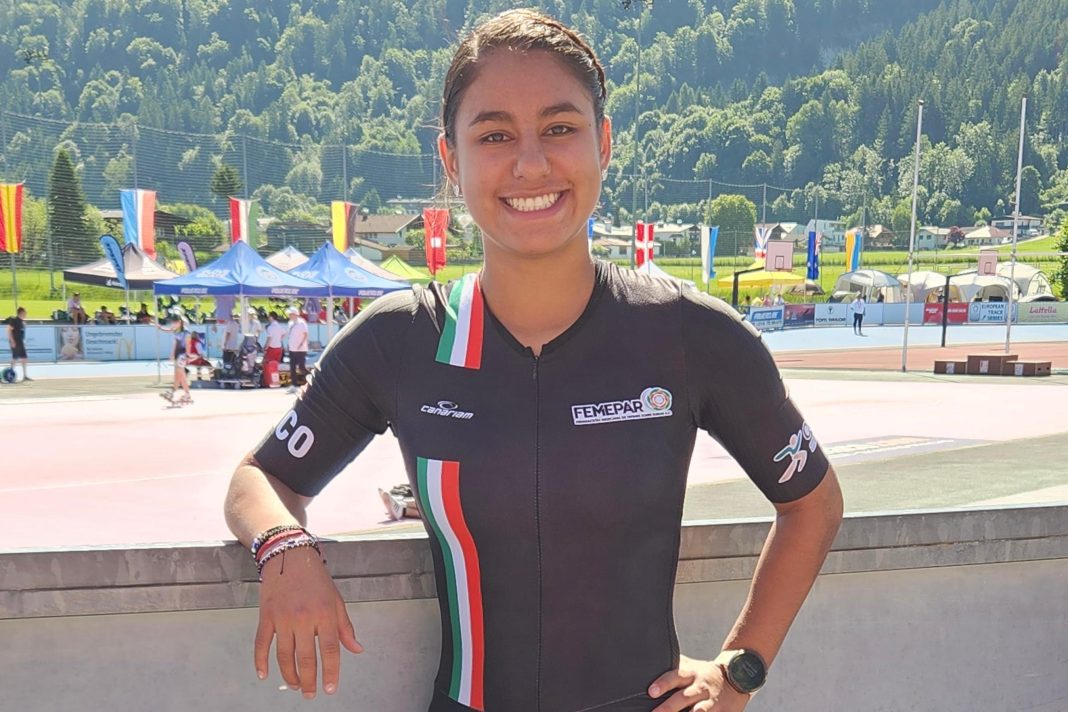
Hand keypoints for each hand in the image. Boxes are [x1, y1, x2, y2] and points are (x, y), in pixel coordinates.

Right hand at [255, 547, 363, 698]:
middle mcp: (304, 617)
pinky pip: (261, 643)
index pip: (330, 650)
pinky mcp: (266, 616)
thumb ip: (345, 627)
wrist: (290, 556)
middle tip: (310, 694)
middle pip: (306, 657)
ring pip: (284, 655)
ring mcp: (283, 617)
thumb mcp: (336, 600)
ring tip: (295, 685)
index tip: (330, 688)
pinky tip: (263, 675)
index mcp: (325, 613)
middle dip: (309, 680)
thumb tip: (356, 649)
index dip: (330, 672)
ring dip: (289, 674)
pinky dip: (260, 661)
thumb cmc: (316, 579)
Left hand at [648, 655, 749, 711]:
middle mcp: (700, 688)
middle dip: (669, 707)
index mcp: (690, 674)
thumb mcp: (690, 667)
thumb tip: (649, 665)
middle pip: (683, 697)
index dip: (663, 684)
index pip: (674, 676)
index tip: (651, 691)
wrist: (736, 678)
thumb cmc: (704, 675)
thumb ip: (673, 668)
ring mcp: (711, 702)